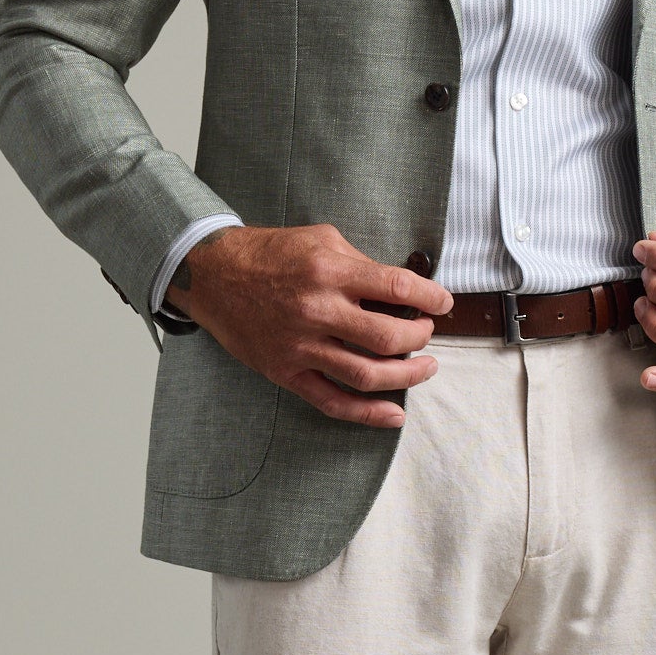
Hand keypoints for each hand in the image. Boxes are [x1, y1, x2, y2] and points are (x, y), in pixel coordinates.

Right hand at [172, 226, 453, 429]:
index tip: (443, 303)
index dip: (431, 298)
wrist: (212, 274)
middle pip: (389, 338)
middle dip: (420, 338)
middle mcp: (317, 310)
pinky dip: (368, 414)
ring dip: (407, 377)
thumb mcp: (321, 239)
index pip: (398, 287)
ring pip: (367, 375)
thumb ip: (361, 263)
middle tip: (426, 333)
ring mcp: (301, 346)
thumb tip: (402, 288)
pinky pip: (332, 401)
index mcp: (330, 271)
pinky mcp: (286, 371)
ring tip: (425, 368)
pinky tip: (394, 415)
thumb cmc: (269, 253)